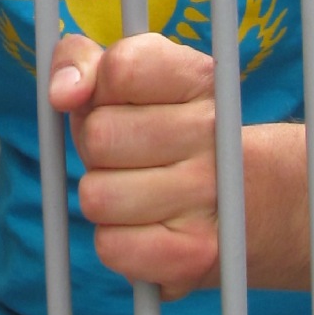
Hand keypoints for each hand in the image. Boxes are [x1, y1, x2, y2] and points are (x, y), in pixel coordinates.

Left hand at [48, 31, 220, 300]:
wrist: (252, 200)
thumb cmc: (166, 129)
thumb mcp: (132, 78)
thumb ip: (80, 61)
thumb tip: (61, 92)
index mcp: (198, 77)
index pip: (119, 68)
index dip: (99, 88)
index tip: (118, 100)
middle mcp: (212, 131)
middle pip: (98, 136)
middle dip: (97, 147)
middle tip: (127, 153)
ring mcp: (210, 194)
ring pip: (96, 196)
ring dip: (104, 195)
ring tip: (137, 189)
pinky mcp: (196, 253)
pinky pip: (110, 246)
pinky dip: (117, 240)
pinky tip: (146, 226)